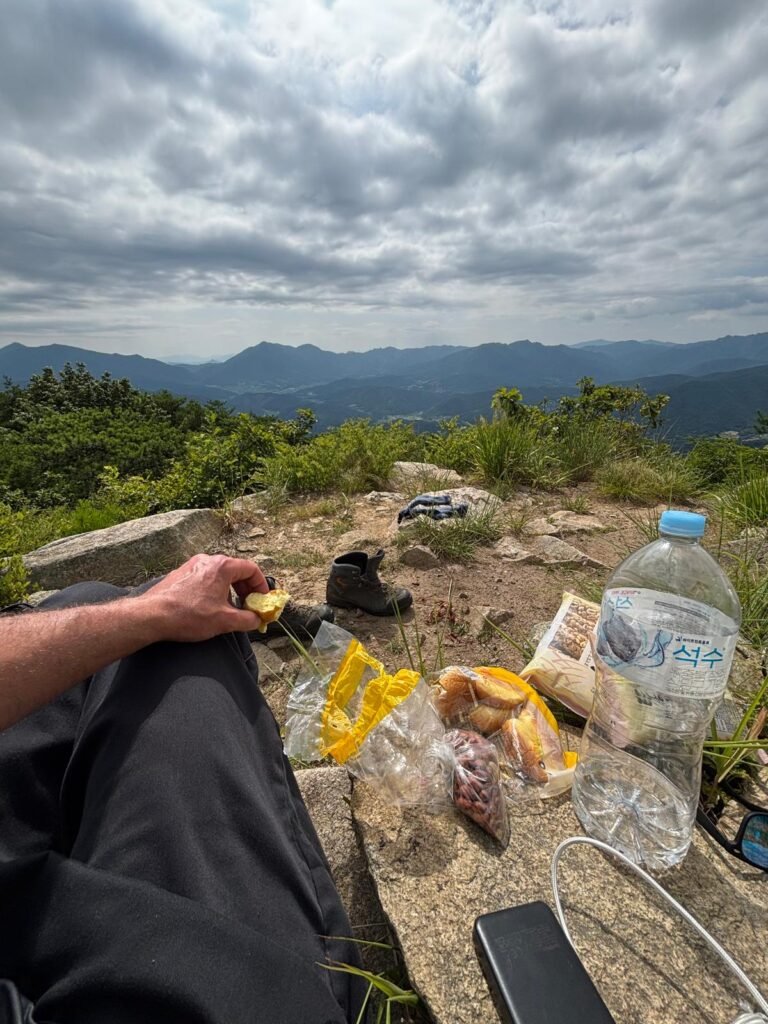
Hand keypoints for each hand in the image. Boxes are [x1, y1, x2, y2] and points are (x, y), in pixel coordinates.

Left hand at [137, 553, 269, 642]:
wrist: (152, 616)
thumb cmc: (188, 615)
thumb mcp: (225, 621)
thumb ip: (248, 619)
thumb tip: (257, 619)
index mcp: (222, 566)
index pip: (251, 569)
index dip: (261, 586)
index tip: (262, 600)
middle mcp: (207, 560)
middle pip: (236, 570)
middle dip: (246, 589)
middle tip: (249, 606)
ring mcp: (192, 565)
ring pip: (219, 574)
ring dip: (230, 590)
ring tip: (229, 609)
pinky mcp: (180, 574)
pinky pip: (204, 578)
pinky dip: (214, 590)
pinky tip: (209, 607)